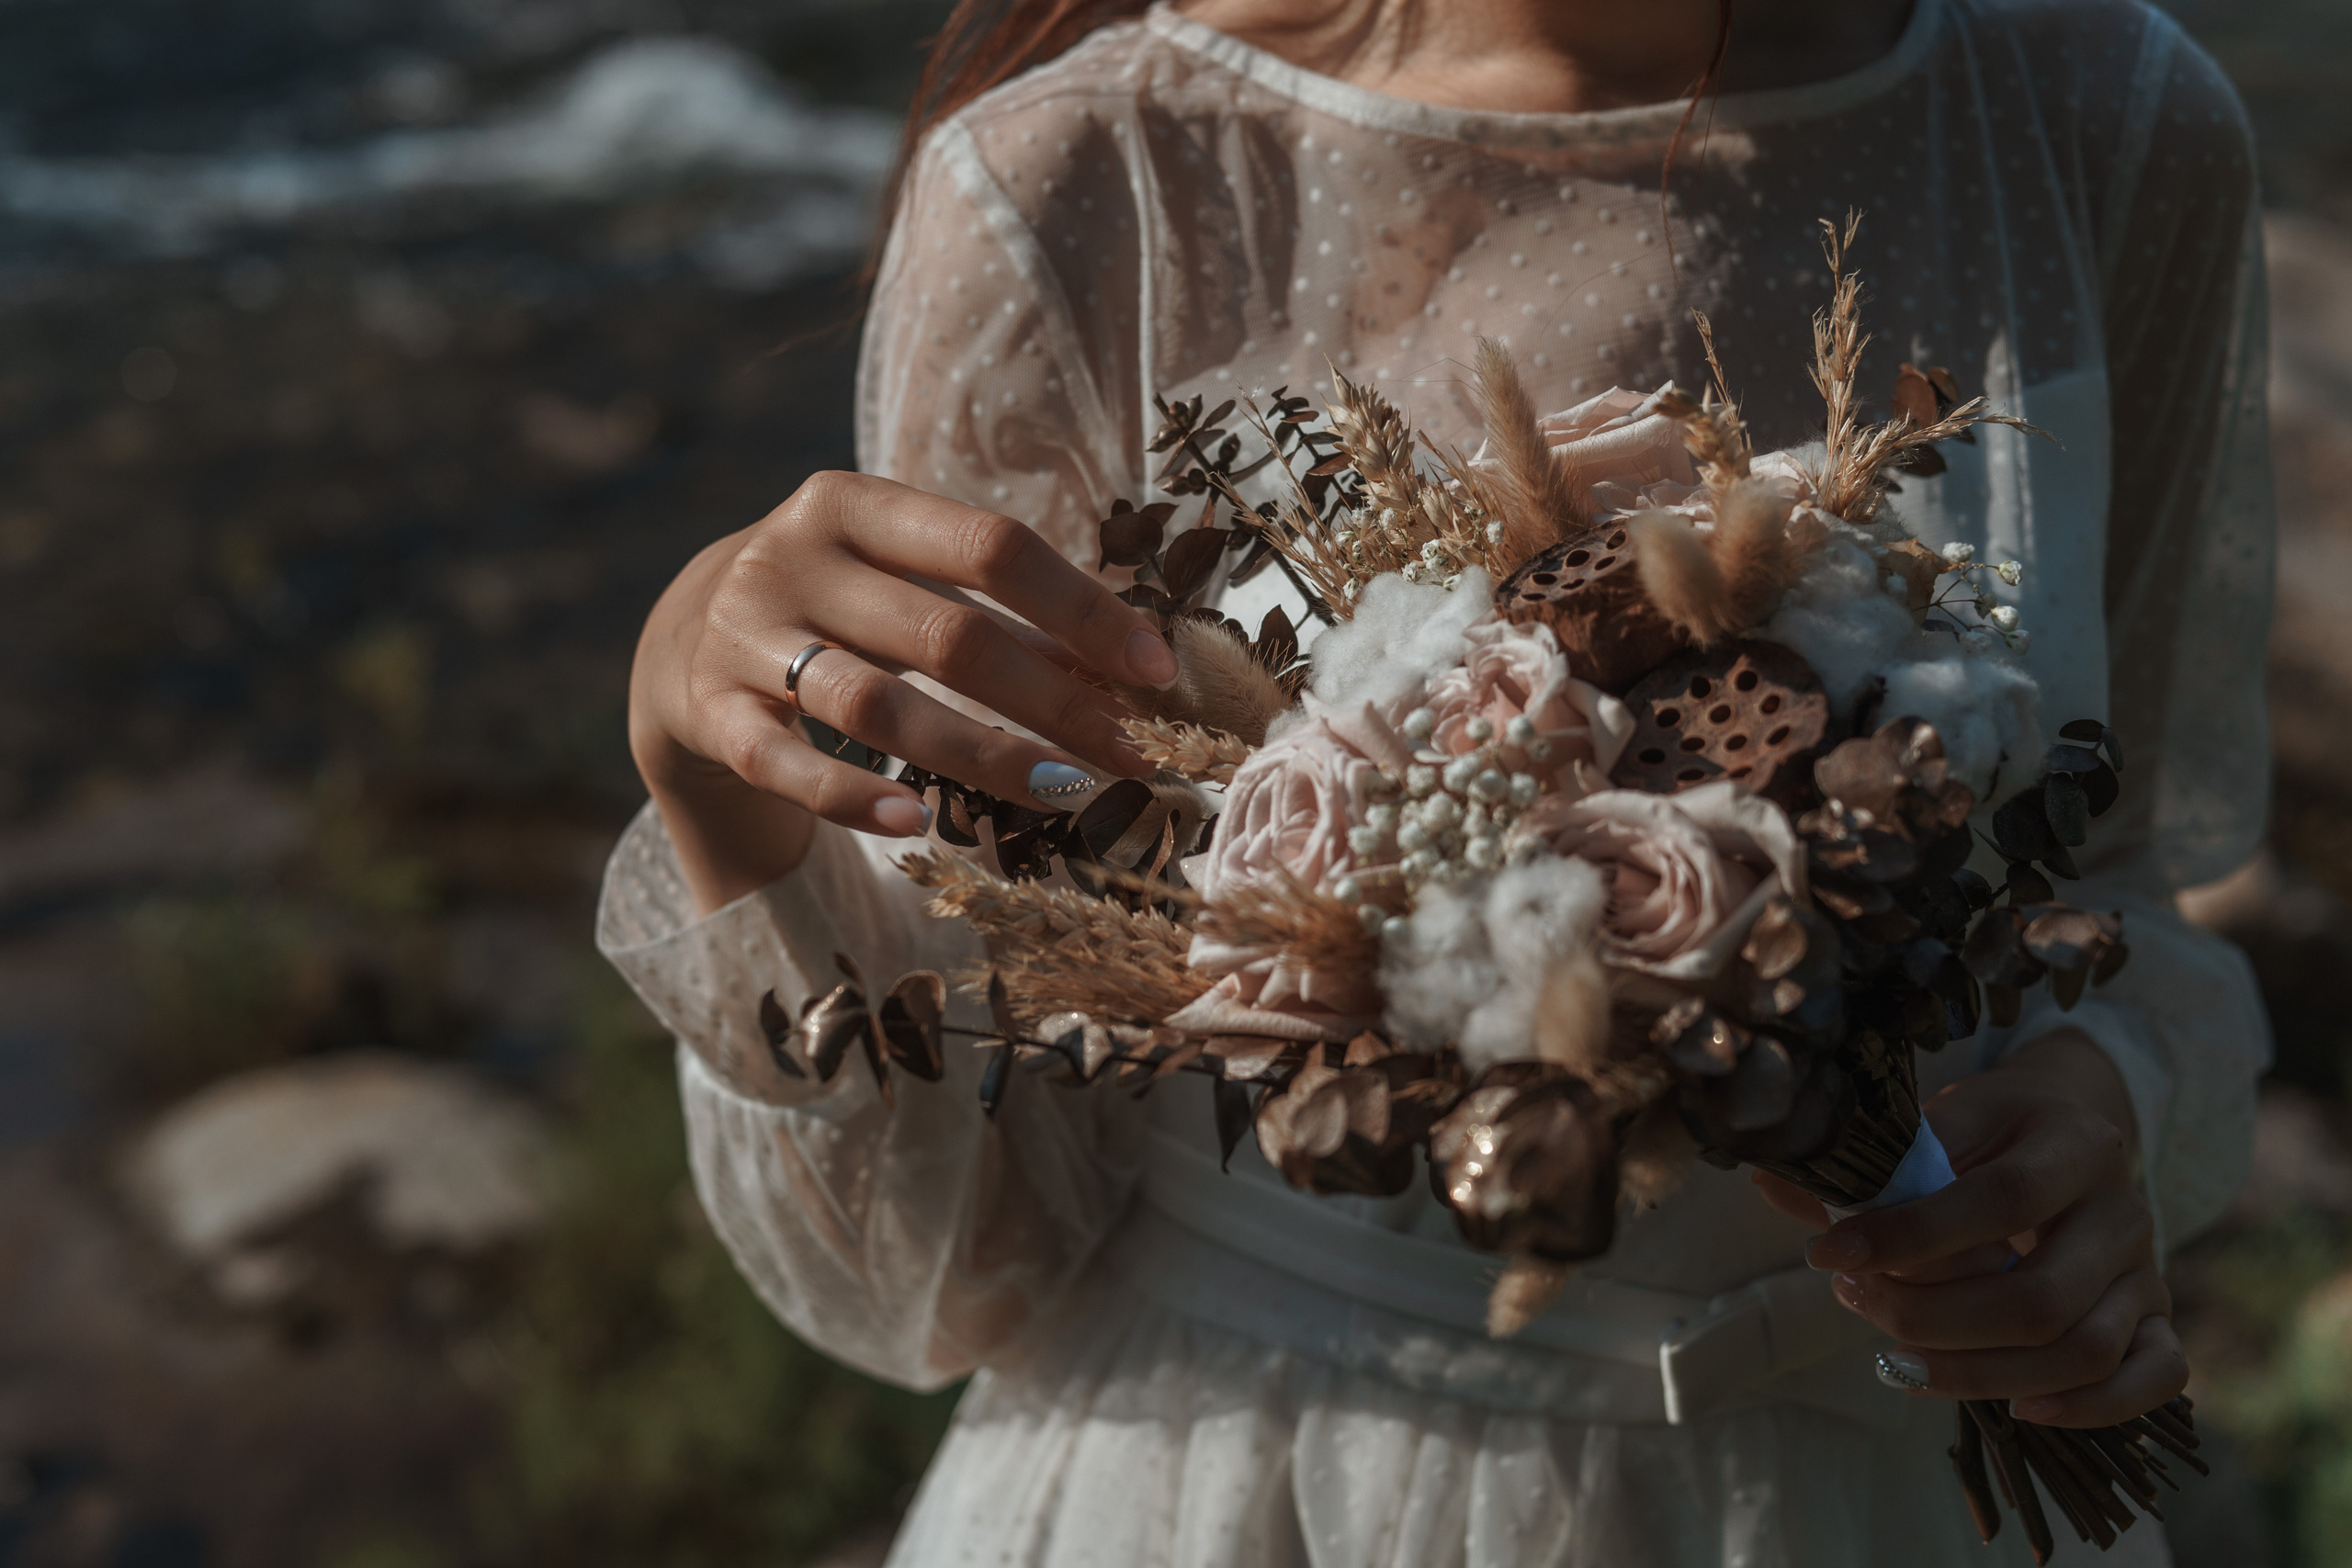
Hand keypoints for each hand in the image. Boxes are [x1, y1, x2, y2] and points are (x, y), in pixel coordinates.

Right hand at [630, 471, 1177, 912]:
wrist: (679, 638)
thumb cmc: (837, 606)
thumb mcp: (904, 582)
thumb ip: (1002, 618)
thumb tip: (1130, 676)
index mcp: (857, 503)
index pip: (991, 545)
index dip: (1081, 609)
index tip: (1157, 671)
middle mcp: (793, 557)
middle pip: (947, 633)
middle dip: (1053, 701)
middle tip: (1130, 757)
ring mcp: (745, 635)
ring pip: (877, 704)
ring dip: (981, 754)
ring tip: (1065, 794)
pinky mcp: (711, 712)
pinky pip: (786, 763)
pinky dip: (851, 796)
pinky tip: (916, 823)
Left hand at [1750, 1032, 2185, 1427]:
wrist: (2067, 1125)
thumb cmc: (1987, 1130)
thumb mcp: (1936, 1122)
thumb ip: (1868, 1163)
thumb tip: (1769, 1182)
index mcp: (2071, 1141)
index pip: (1997, 1199)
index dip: (1908, 1236)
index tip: (1825, 1253)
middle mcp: (2122, 1208)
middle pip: (2039, 1295)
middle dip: (1930, 1318)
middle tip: (1853, 1301)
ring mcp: (2146, 1268)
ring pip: (2084, 1349)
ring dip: (1979, 1371)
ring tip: (1896, 1357)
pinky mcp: (2157, 1314)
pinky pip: (2153, 1377)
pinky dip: (2091, 1406)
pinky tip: (2016, 1407)